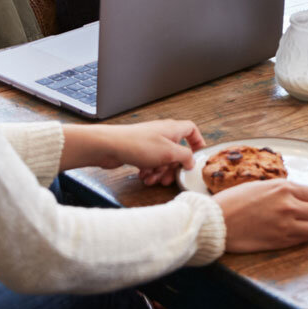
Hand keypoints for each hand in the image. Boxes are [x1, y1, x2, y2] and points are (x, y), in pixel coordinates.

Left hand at [64, 119, 203, 184]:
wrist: (109, 146)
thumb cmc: (137, 144)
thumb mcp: (169, 153)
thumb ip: (185, 157)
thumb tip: (191, 161)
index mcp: (173, 129)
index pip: (191, 129)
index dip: (197, 141)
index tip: (198, 154)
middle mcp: (162, 134)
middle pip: (176, 150)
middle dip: (173, 167)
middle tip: (170, 178)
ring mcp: (150, 142)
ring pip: (162, 159)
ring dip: (160, 172)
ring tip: (153, 179)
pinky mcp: (139, 150)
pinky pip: (150, 162)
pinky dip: (149, 170)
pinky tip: (144, 176)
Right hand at [214, 179, 307, 251]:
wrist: (216, 220)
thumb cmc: (234, 200)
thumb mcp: (262, 185)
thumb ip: (284, 190)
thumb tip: (302, 195)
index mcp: (285, 188)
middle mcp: (290, 206)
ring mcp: (286, 226)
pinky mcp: (280, 242)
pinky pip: (304, 240)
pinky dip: (307, 237)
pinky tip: (301, 234)